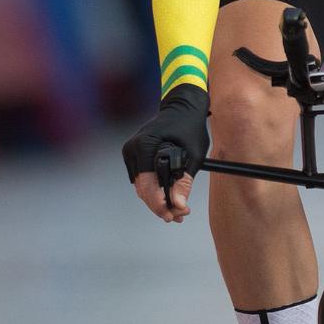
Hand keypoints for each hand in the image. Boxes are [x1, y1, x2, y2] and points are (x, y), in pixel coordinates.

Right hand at [122, 84, 209, 222]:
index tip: (175, 216)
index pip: (147, 185)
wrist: (183, 106)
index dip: (160, 204)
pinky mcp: (134, 155)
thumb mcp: (193, 155)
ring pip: (141, 186)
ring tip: (177, 211)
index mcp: (144, 145)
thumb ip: (184, 181)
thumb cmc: (190, 126)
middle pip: (142, 188)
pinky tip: (168, 197)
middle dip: (160, 205)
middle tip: (180, 217)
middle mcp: (132, 149)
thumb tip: (179, 206)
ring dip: (157, 199)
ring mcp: (130, 151)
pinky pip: (142, 178)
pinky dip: (154, 189)